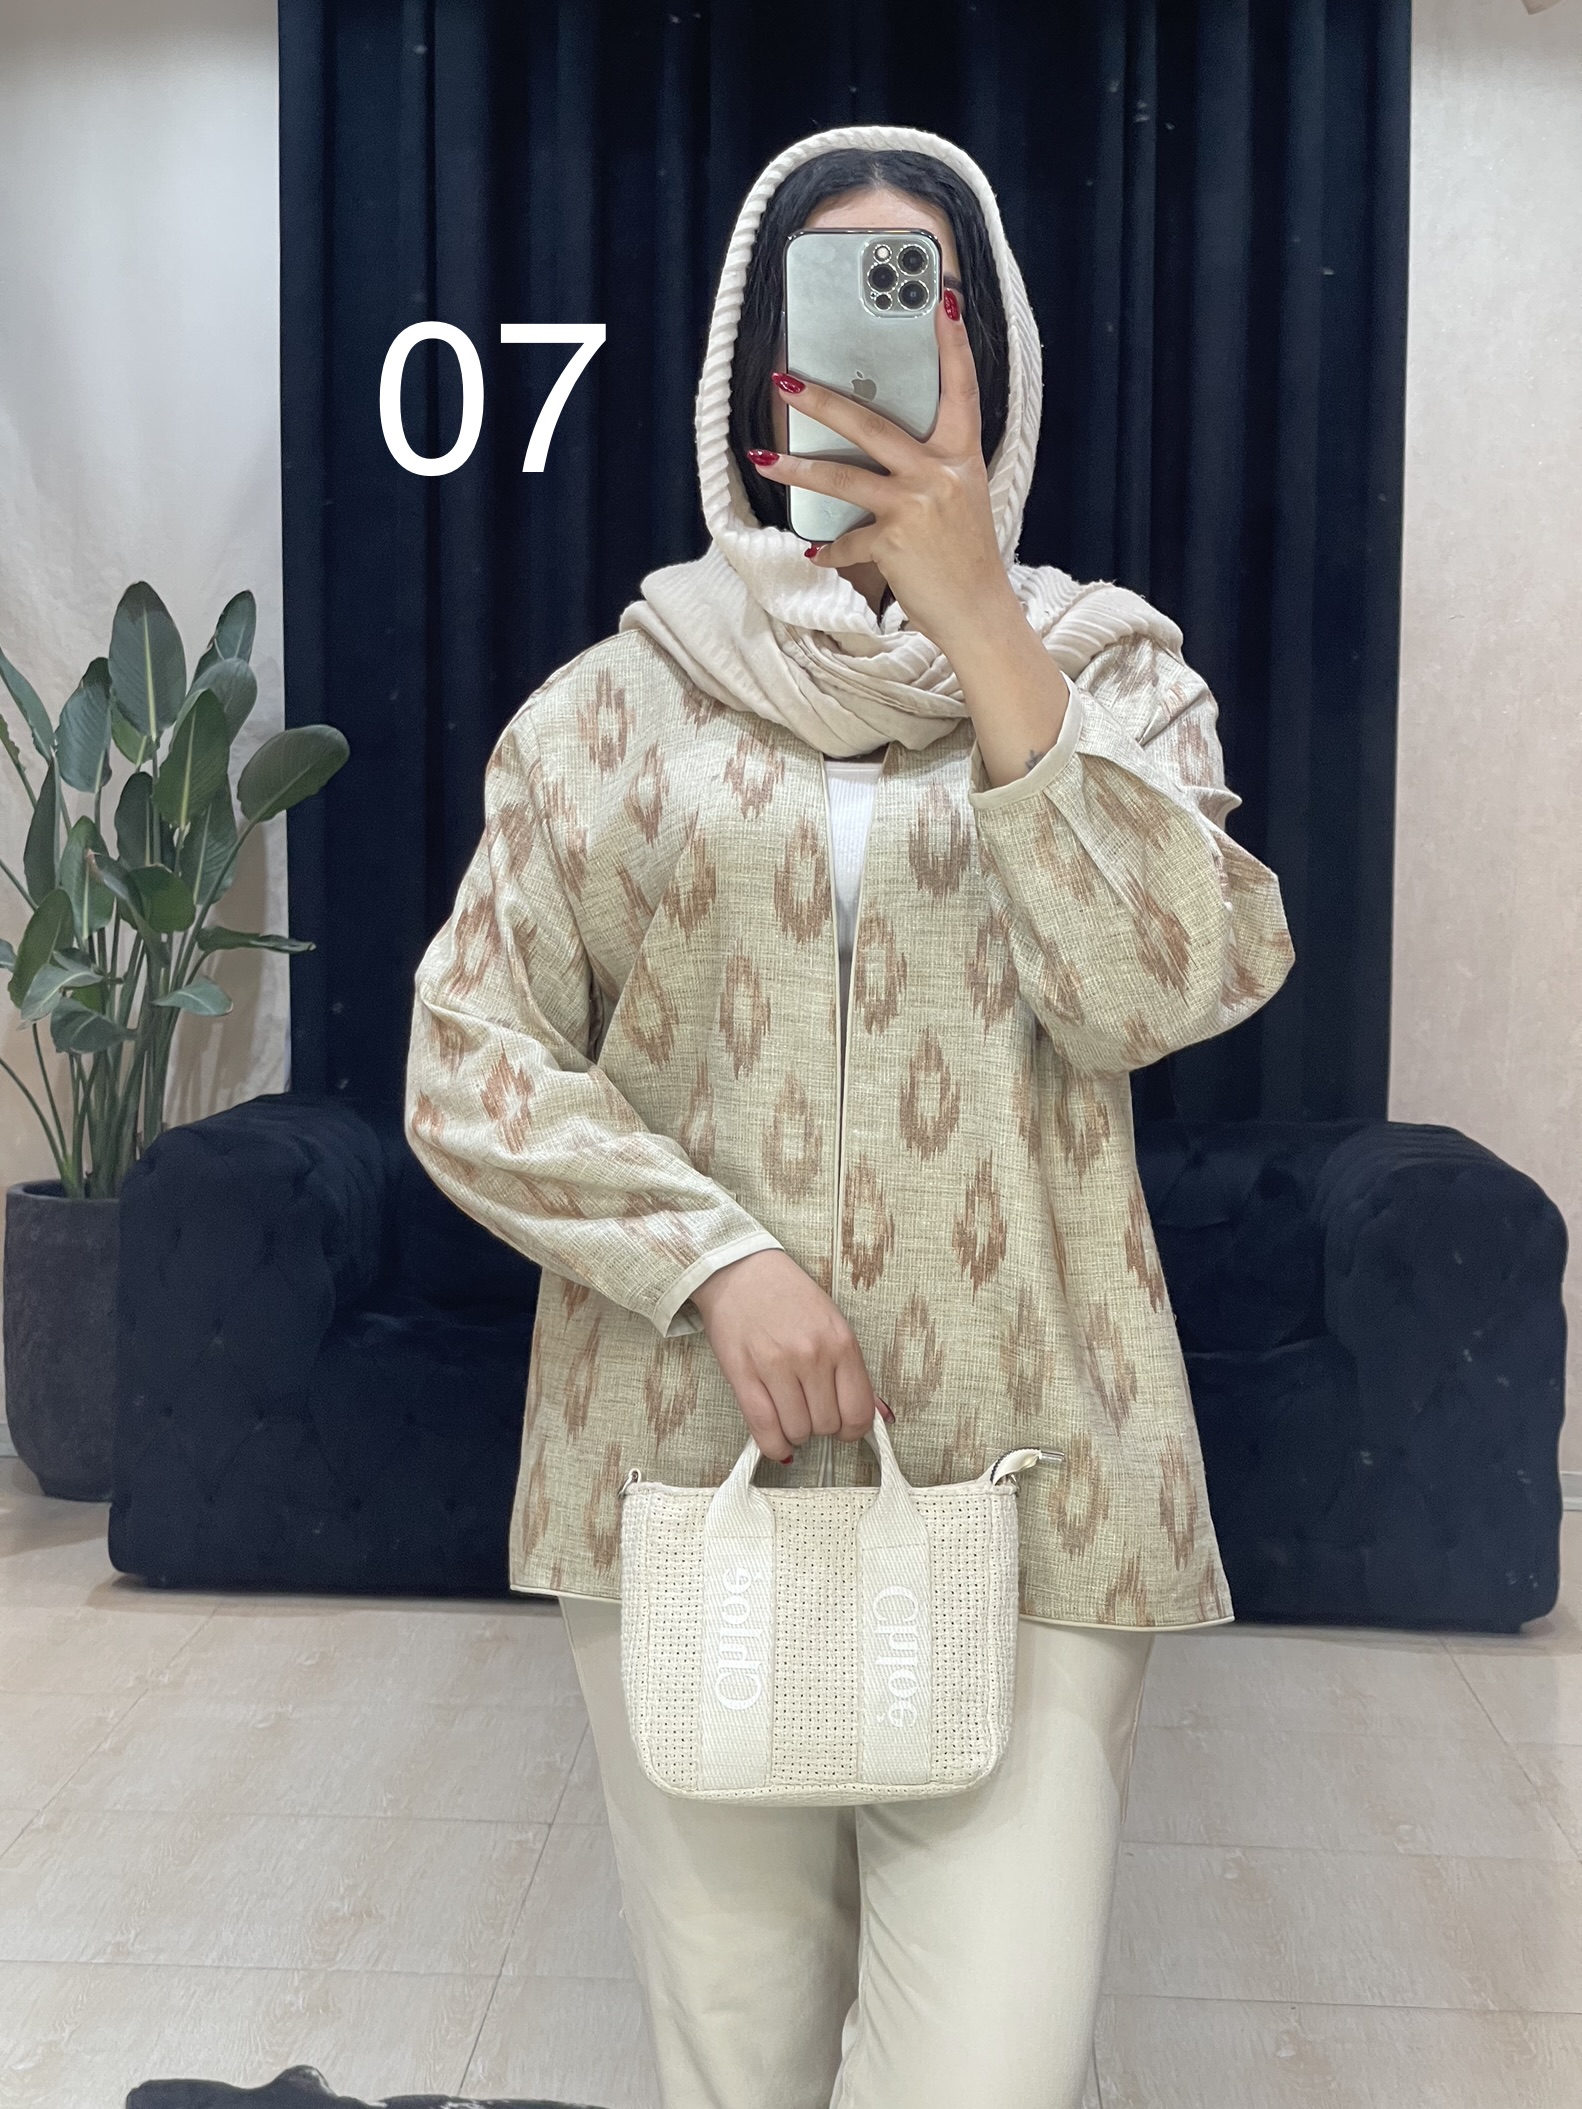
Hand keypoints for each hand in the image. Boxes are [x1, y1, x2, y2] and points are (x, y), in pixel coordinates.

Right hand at [690, 1248, 889, 1463]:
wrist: (741, 1271)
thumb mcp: (833, 1324)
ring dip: (796, 1433)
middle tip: (812, 1411)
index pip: (859, 1411)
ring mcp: (776, 1366)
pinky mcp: (743, 1375)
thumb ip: (853, 1372)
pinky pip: (764, 1429)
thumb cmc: (789, 1297)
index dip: (853, 1430)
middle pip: (827, 1425)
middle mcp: (812, 1356)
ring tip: (791, 1415)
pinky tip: (778, 1439)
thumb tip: (880, 1415)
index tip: (844, 1427)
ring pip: (797, 1431)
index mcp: (841, 1342)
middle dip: (821, 1427)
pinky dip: (774, 1445)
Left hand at [746, 294, 1072, 788]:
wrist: (979, 615)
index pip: (961, 388)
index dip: (951, 343)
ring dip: (797, 469)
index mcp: (962, 457)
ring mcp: (916, 505)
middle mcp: (941, 473)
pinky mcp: (894, 540)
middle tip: (786, 381)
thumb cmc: (966, 561)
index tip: (942, 299)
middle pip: (871, 425)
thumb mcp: (961, 503)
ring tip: (764, 457)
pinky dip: (829, 551)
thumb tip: (884, 452)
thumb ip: (932, 471)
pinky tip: (815, 554)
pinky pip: (846, 539)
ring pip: (843, 477)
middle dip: (823, 402)